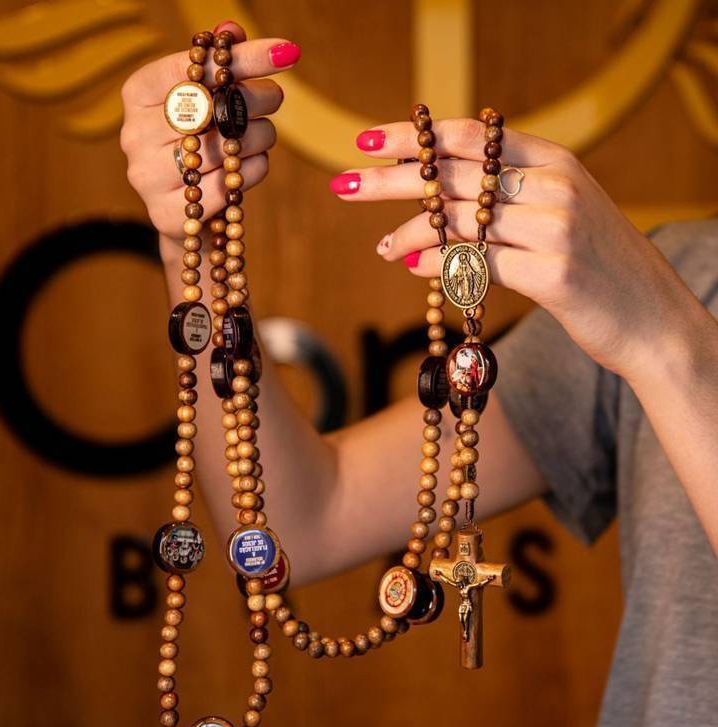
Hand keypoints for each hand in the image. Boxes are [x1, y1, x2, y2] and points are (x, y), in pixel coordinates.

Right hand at [120, 22, 299, 268]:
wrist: (190, 215)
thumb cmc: (200, 147)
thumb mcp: (205, 103)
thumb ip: (216, 65)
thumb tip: (231, 29)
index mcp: (138, 94)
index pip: (191, 67)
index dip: (242, 59)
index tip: (284, 54)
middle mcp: (134, 134)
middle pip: (207, 109)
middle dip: (254, 99)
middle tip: (276, 97)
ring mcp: (146, 177)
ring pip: (220, 149)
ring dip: (257, 138)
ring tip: (263, 135)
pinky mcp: (166, 214)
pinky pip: (226, 187)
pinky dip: (252, 171)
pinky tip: (254, 165)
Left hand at [331, 119, 687, 382]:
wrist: (653, 319)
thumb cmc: (595, 269)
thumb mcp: (559, 215)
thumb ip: (506, 202)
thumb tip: (430, 214)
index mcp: (553, 160)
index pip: (467, 136)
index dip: (412, 136)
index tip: (365, 139)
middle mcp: (555, 184)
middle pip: (453, 174)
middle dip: (390, 178)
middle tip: (344, 185)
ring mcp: (558, 227)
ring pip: (460, 220)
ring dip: (408, 232)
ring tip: (381, 246)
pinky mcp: (555, 273)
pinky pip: (478, 263)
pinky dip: (438, 264)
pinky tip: (412, 266)